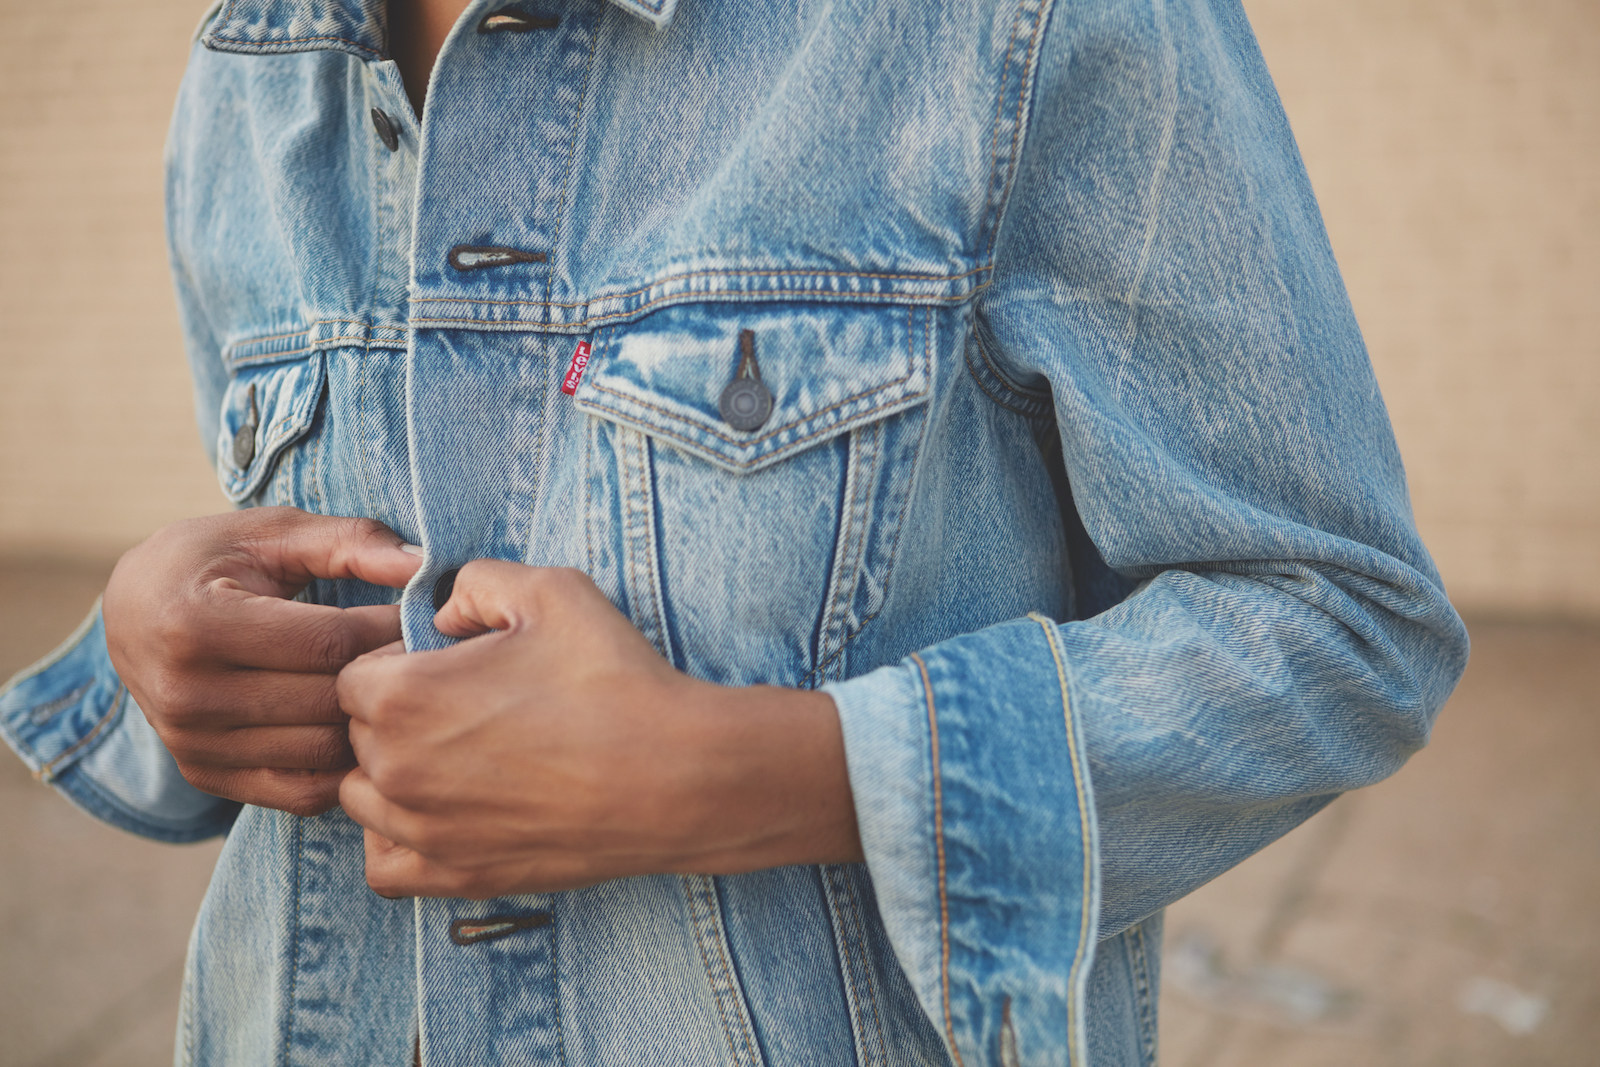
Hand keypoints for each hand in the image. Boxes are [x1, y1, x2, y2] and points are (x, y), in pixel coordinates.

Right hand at [103, 507, 421, 814]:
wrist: (131, 608)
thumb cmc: (212, 559)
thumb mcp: (273, 533)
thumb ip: (350, 543)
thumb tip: (424, 567)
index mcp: (196, 625)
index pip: (329, 643)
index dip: (390, 628)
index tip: (423, 614)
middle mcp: (185, 694)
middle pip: (328, 701)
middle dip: (388, 675)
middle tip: (423, 654)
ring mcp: (192, 744)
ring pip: (323, 751)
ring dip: (371, 722)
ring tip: (396, 687)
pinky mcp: (205, 775)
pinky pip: (302, 793)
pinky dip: (344, 766)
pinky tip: (360, 726)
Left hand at [337, 561, 861, 897]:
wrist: (676, 776)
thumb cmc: (615, 680)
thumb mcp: (550, 589)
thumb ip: (475, 582)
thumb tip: (440, 615)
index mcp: (403, 695)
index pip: (353, 672)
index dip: (398, 660)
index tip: (449, 663)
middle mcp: (396, 770)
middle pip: (356, 734)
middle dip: (397, 714)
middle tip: (468, 705)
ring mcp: (424, 831)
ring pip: (362, 797)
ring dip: (391, 774)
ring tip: (455, 757)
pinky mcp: (458, 876)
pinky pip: (384, 866)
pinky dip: (397, 840)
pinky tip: (440, 812)